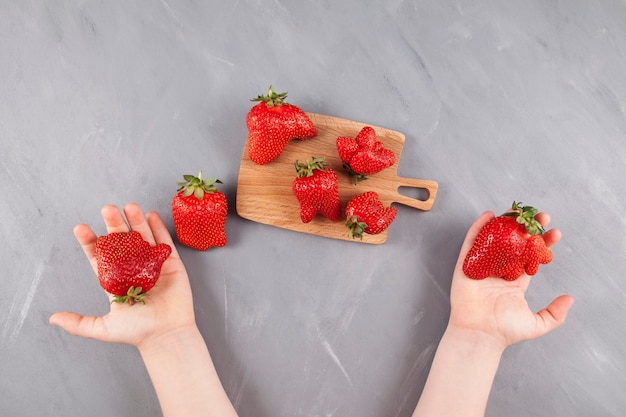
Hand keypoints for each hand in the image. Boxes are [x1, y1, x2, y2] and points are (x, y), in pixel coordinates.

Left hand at [49, 203, 194, 348]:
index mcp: (116, 281)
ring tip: (129, 206)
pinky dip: (158, 228)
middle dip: (114, 225)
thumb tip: (52, 318)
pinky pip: (164, 242)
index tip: (81, 228)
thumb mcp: (102, 328)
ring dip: (136, 221)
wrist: (166, 335)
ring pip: (143, 237)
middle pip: (122, 241)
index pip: (101, 256)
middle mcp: (134, 269)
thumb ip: (78, 323)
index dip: (91, 242)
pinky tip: (150, 215)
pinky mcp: (171, 264)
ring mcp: (153, 265)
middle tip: (107, 209)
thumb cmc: (137, 332)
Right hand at [448, 210, 573, 350]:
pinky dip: (479, 228)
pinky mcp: (466, 265)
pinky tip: (489, 215)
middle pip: (513, 243)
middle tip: (540, 217)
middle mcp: (499, 271)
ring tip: (518, 210)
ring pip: (494, 239)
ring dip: (505, 224)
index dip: (543, 244)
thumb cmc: (505, 331)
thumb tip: (569, 299)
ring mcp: (482, 267)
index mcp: (515, 282)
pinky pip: (472, 243)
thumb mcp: (537, 324)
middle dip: (527, 229)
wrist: (480, 334)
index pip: (531, 256)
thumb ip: (555, 314)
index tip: (554, 233)